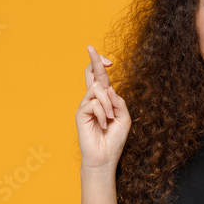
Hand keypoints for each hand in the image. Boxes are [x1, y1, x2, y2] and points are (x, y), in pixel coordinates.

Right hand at [76, 45, 130, 169]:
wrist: (105, 156)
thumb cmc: (115, 139)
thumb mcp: (124, 117)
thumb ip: (119, 101)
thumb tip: (108, 88)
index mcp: (104, 99)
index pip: (100, 78)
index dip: (101, 65)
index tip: (108, 60)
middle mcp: (93, 100)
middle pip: (91, 74)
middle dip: (93, 60)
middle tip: (90, 47)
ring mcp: (85, 106)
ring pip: (98, 90)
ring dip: (108, 104)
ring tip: (110, 118)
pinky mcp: (80, 114)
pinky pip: (93, 103)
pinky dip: (103, 113)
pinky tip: (104, 124)